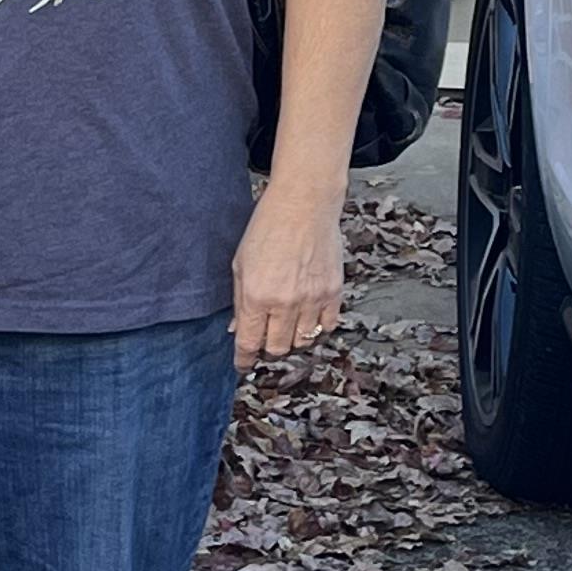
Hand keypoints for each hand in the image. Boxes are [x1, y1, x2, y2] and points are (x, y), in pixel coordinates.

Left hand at [233, 179, 344, 363]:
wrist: (303, 204)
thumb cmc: (267, 228)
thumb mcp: (240, 263)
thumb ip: (239, 300)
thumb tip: (238, 329)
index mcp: (256, 296)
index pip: (249, 344)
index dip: (244, 360)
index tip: (242, 366)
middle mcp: (285, 303)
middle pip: (277, 348)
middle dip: (268, 348)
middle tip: (265, 337)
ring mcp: (312, 299)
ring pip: (302, 341)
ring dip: (292, 338)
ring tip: (286, 324)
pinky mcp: (333, 292)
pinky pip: (327, 327)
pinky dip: (316, 328)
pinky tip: (307, 317)